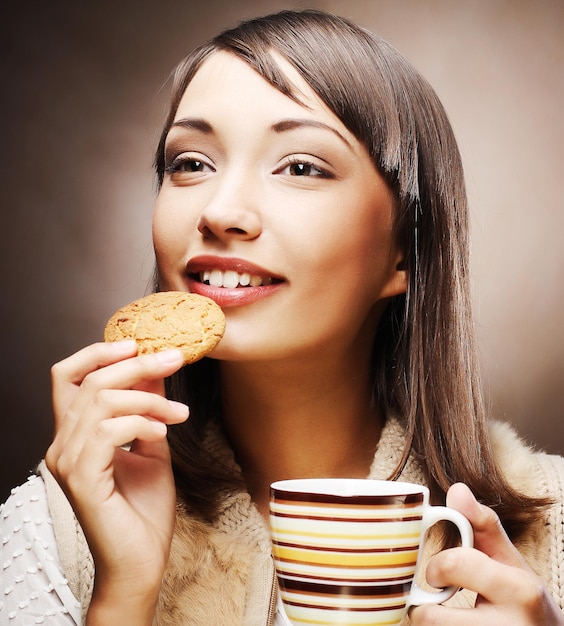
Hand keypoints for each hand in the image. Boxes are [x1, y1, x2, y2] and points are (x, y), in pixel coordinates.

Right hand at [45, 341, 188, 620]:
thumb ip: (148, 408)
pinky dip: (142, 423)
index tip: (135, 344)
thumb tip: (156, 367)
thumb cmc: (145, 508)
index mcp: (75, 434)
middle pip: (91, 381)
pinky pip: (110, 430)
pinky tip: (163, 434)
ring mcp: (68, 461)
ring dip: (149, 399)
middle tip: (175, 358)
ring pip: (102, 401)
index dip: (96, 352)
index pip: (67, 376)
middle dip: (138, 364)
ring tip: (179, 414)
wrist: (142, 560)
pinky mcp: (82, 478)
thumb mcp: (151, 443)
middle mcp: (62, 444)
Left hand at [410, 483, 563, 624]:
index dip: (436, 567)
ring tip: (447, 623)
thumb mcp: (512, 565)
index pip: (456, 565)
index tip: (436, 573)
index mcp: (519, 592)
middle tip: (434, 606)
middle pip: (431, 619)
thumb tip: (457, 489)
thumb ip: (483, 527)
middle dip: (423, 611)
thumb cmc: (524, 605)